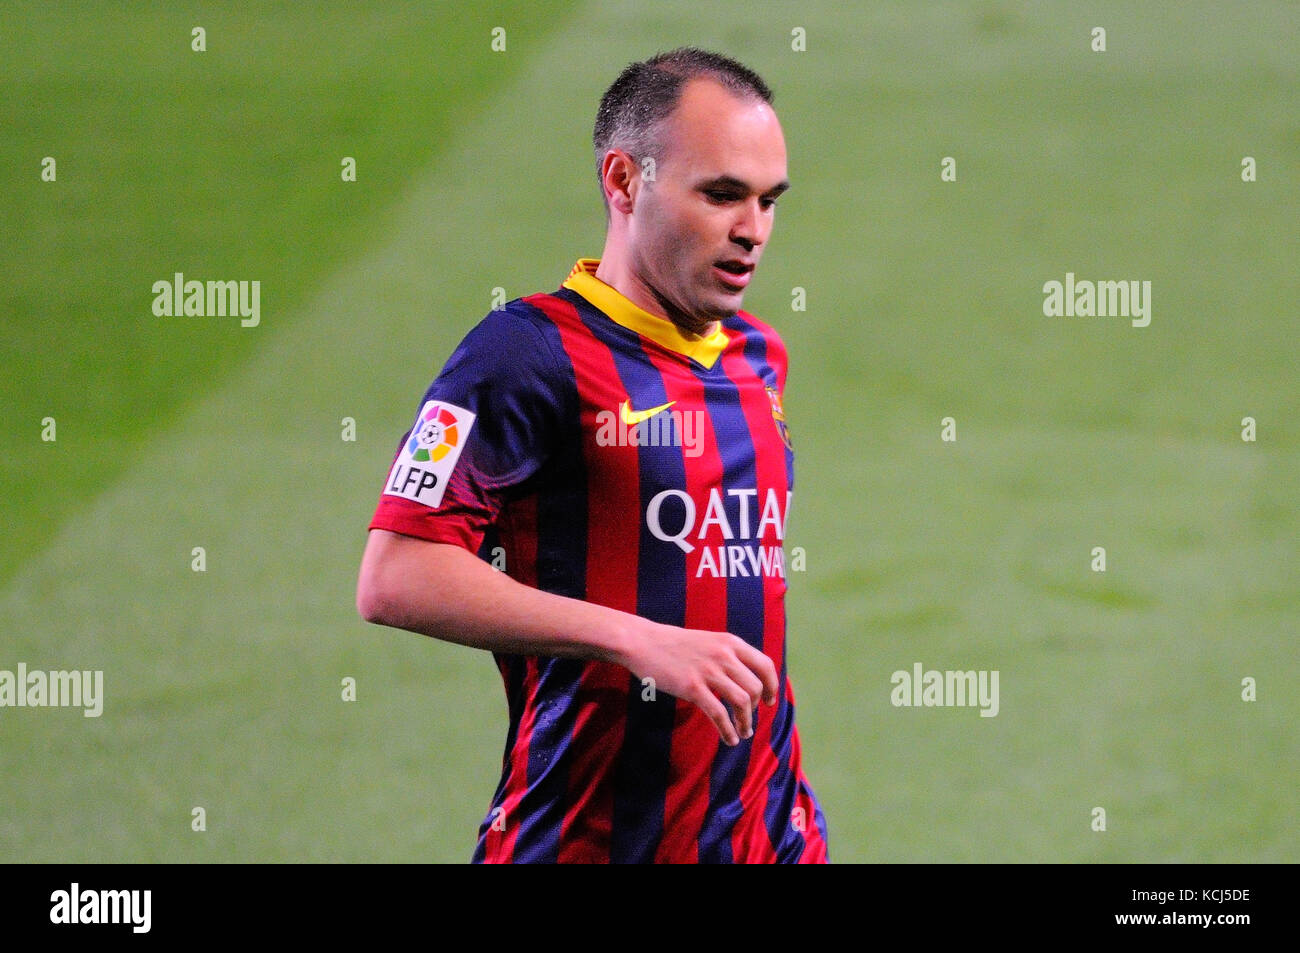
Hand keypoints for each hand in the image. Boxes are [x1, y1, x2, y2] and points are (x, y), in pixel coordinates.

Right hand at [617, 621, 778, 745]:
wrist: (643, 642)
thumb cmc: (674, 645)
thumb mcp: (709, 642)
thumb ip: (728, 656)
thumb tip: (747, 679)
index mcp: (730, 643)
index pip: (765, 665)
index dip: (772, 686)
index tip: (769, 701)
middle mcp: (724, 655)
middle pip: (755, 688)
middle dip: (756, 708)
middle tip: (749, 719)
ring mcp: (708, 672)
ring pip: (742, 702)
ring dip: (745, 722)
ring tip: (743, 732)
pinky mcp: (692, 687)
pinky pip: (719, 714)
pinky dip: (728, 731)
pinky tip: (730, 740)